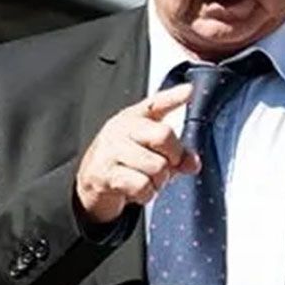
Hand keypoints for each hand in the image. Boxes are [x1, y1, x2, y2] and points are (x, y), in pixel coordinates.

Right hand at [74, 84, 200, 223]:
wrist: (91, 182)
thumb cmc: (125, 160)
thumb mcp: (149, 149)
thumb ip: (176, 152)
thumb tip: (193, 163)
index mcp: (134, 118)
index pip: (156, 103)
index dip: (174, 97)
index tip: (190, 91)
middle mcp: (121, 129)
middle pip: (164, 136)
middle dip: (173, 159)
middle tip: (165, 167)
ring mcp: (111, 150)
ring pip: (157, 166)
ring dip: (159, 182)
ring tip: (147, 180)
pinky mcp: (104, 174)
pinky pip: (142, 186)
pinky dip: (145, 194)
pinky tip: (135, 190)